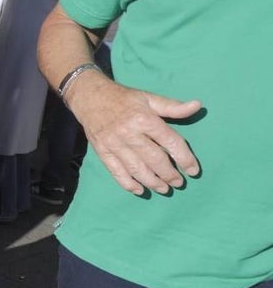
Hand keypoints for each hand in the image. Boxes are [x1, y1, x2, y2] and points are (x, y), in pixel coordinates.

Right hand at [68, 73, 202, 195]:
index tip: (193, 170)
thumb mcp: (149, 98)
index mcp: (144, 119)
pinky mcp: (103, 152)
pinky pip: (116, 172)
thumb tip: (197, 106)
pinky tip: (139, 190)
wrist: (90, 98)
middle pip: (154, 159)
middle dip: (169, 174)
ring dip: (152, 182)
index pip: (170, 142)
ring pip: (136, 169)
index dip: (184, 158)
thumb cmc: (123, 98)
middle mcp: (129, 133)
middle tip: (179, 183)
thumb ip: (172, 106)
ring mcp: (114, 144)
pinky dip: (128, 183)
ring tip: (164, 189)